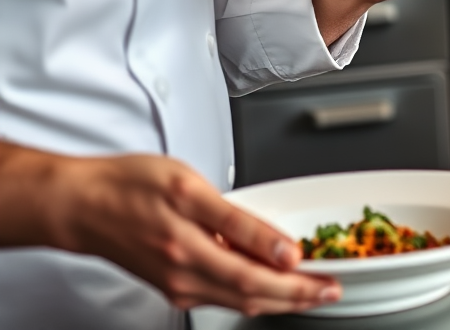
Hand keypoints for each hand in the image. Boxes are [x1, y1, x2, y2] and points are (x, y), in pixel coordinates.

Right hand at [51, 153, 338, 314]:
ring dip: (278, 299)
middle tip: (330, 289)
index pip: (259, 277)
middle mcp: (185, 276)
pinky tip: (267, 284)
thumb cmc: (130, 186)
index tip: (328, 279)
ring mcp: (178, 284)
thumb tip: (281, 247)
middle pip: (253, 296)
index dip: (299, 283)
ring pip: (238, 300)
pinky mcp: (173, 284)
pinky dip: (250, 293)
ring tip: (310, 290)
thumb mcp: (189, 188)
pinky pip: (220, 296)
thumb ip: (238, 221)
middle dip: (298, 297)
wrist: (81, 204)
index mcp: (191, 250)